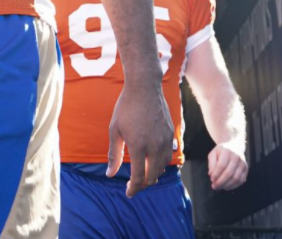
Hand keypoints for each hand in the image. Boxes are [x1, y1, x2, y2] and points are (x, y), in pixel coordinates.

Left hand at [107, 80, 173, 197]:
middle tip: (133, 185)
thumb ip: (113, 154)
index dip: (133, 188)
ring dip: (152, 175)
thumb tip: (110, 174)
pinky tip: (151, 162)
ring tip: (141, 173)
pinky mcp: (171, 135)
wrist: (145, 88)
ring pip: (162, 168)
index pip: (138, 177)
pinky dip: (160, 164)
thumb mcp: (114, 130)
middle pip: (152, 177)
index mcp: (138, 146)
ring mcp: (165, 141)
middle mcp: (155, 146)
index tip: (128, 192)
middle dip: (142, 185)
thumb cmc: (126, 108)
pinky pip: (168, 157)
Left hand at [208, 142, 248, 190]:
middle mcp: (236, 157)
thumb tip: (211, 174)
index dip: (216, 174)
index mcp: (227, 152)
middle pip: (229, 173)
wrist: (234, 146)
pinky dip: (234, 186)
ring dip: (227, 185)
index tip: (211, 179)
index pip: (221, 165)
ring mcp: (242, 163)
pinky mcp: (246, 169)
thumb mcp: (213, 153)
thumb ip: (211, 163)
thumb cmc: (222, 152)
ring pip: (236, 178)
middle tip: (214, 186)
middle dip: (221, 182)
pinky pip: (241, 180)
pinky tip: (227, 187)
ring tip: (220, 187)